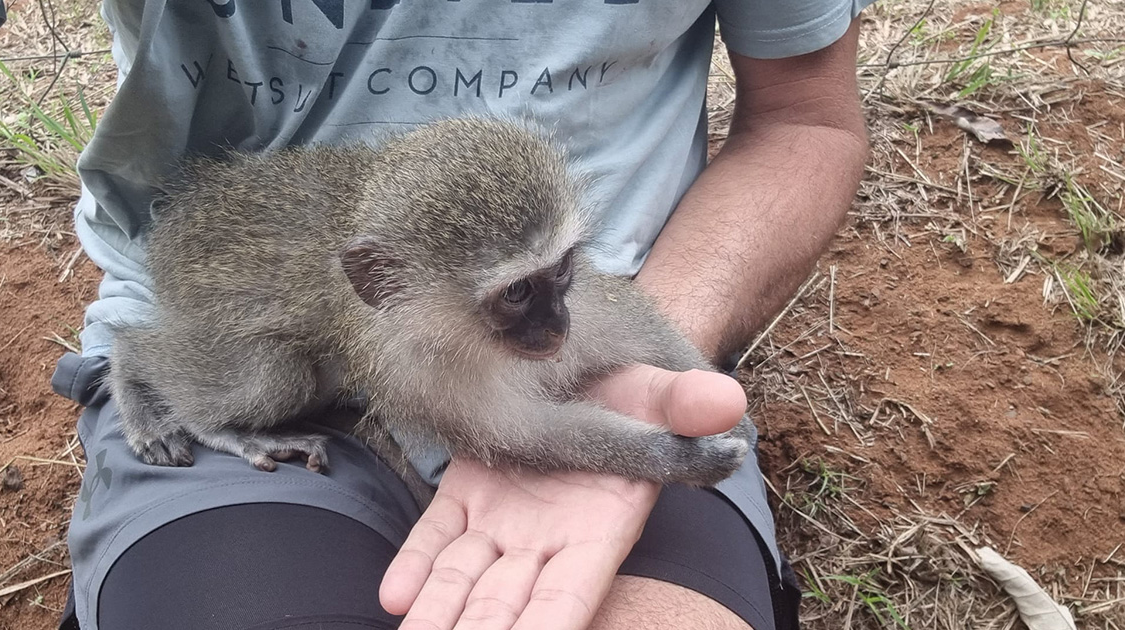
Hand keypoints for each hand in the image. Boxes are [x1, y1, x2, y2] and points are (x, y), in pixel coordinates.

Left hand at [379, 364, 746, 629]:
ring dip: (439, 617)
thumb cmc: (637, 393)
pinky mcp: (467, 492)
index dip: (546, 626)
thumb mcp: (663, 396)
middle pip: (506, 605)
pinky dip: (416, 565)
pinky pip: (437, 535)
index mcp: (600, 529)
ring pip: (464, 581)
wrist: (592, 368)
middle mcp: (547, 539)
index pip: (568, 594)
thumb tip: (730, 404)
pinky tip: (394, 594)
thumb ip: (688, 407)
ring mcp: (502, 520)